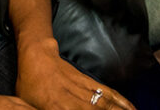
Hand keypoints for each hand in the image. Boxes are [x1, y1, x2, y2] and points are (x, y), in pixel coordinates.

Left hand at [16, 38, 133, 109]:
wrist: (37, 56)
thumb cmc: (29, 86)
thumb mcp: (28, 105)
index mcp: (56, 107)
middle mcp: (73, 99)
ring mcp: (83, 89)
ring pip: (107, 103)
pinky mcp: (88, 81)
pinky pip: (107, 92)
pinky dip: (121, 100)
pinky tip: (131, 107)